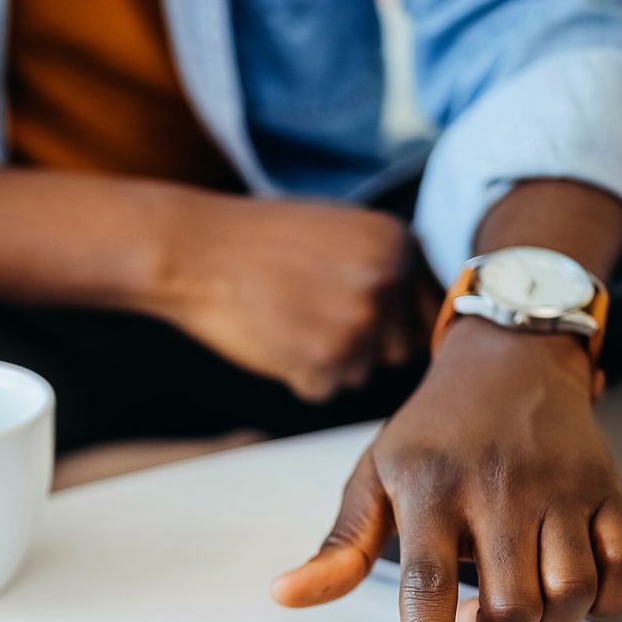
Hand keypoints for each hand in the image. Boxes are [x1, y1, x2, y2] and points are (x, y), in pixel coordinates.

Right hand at [152, 193, 422, 402]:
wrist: (195, 249)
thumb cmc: (261, 241)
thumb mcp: (341, 232)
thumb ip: (387, 269)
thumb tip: (423, 324)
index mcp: (400, 244)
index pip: (426, 311)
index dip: (392, 323)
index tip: (357, 319)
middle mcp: (390, 282)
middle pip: (397, 349)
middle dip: (362, 346)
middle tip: (310, 316)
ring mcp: (359, 325)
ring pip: (360, 374)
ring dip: (327, 362)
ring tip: (285, 318)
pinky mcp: (325, 363)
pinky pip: (324, 390)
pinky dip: (297, 376)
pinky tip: (271, 337)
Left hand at [270, 321, 621, 621]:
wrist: (511, 357)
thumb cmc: (438, 428)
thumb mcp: (374, 476)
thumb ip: (339, 547)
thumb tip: (288, 595)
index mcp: (433, 492)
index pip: (427, 590)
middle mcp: (501, 490)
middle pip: (510, 607)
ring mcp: (561, 489)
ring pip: (571, 595)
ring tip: (524, 602)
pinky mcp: (608, 489)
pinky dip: (606, 599)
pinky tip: (573, 586)